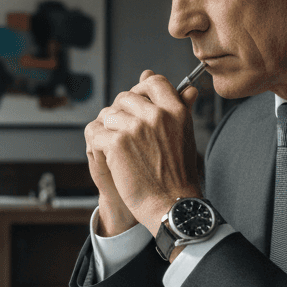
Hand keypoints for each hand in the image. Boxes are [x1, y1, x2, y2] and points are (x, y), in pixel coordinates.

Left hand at [87, 70, 201, 235]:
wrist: (170, 204)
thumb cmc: (179, 174)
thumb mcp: (186, 135)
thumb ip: (183, 108)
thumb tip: (190, 87)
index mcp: (175, 111)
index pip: (153, 82)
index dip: (141, 89)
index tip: (137, 104)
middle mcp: (156, 115)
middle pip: (125, 97)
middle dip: (121, 114)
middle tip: (126, 136)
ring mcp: (135, 127)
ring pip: (107, 114)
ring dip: (108, 130)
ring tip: (120, 150)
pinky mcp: (116, 142)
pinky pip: (96, 132)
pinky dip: (99, 144)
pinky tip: (111, 158)